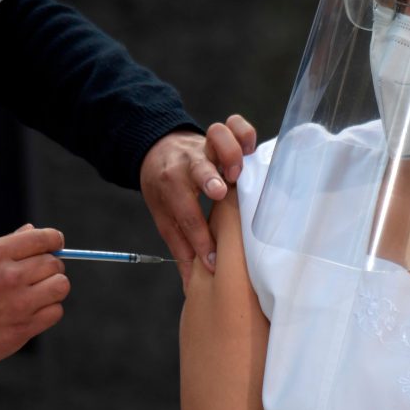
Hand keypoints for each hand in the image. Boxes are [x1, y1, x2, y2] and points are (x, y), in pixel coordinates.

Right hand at [0, 224, 69, 374]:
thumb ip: (5, 245)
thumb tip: (31, 230)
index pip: (42, 238)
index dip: (54, 240)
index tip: (55, 245)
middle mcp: (10, 275)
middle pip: (54, 263)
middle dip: (50, 266)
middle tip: (38, 275)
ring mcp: (19, 303)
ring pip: (60, 286)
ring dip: (53, 288)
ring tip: (37, 293)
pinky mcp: (23, 328)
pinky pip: (55, 312)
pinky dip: (48, 310)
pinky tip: (32, 311)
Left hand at [140, 114, 256, 283]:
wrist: (158, 150)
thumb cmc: (165, 189)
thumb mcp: (164, 217)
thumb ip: (180, 247)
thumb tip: (192, 285)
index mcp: (170, 186)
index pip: (186, 214)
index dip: (200, 240)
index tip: (213, 262)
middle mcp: (189, 164)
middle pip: (198, 167)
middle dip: (208, 178)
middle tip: (220, 191)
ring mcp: (206, 147)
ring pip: (218, 136)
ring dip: (229, 152)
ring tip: (238, 172)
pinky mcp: (223, 137)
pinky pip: (236, 124)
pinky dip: (245, 133)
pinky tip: (251, 149)